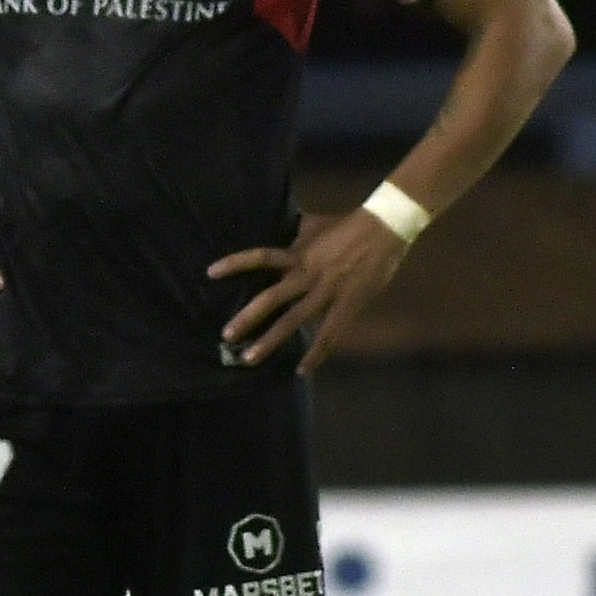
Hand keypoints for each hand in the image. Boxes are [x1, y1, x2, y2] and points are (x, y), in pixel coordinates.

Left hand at [212, 209, 412, 371]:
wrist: (385, 228)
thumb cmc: (349, 225)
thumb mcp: (315, 225)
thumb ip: (295, 232)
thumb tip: (278, 226)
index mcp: (299, 253)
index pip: (261, 256)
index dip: (235, 263)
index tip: (210, 273)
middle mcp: (307, 274)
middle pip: (271, 298)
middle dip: (247, 318)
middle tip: (226, 335)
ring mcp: (327, 292)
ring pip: (293, 320)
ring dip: (270, 341)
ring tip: (249, 359)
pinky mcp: (347, 305)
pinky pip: (328, 335)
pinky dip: (315, 354)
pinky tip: (302, 371)